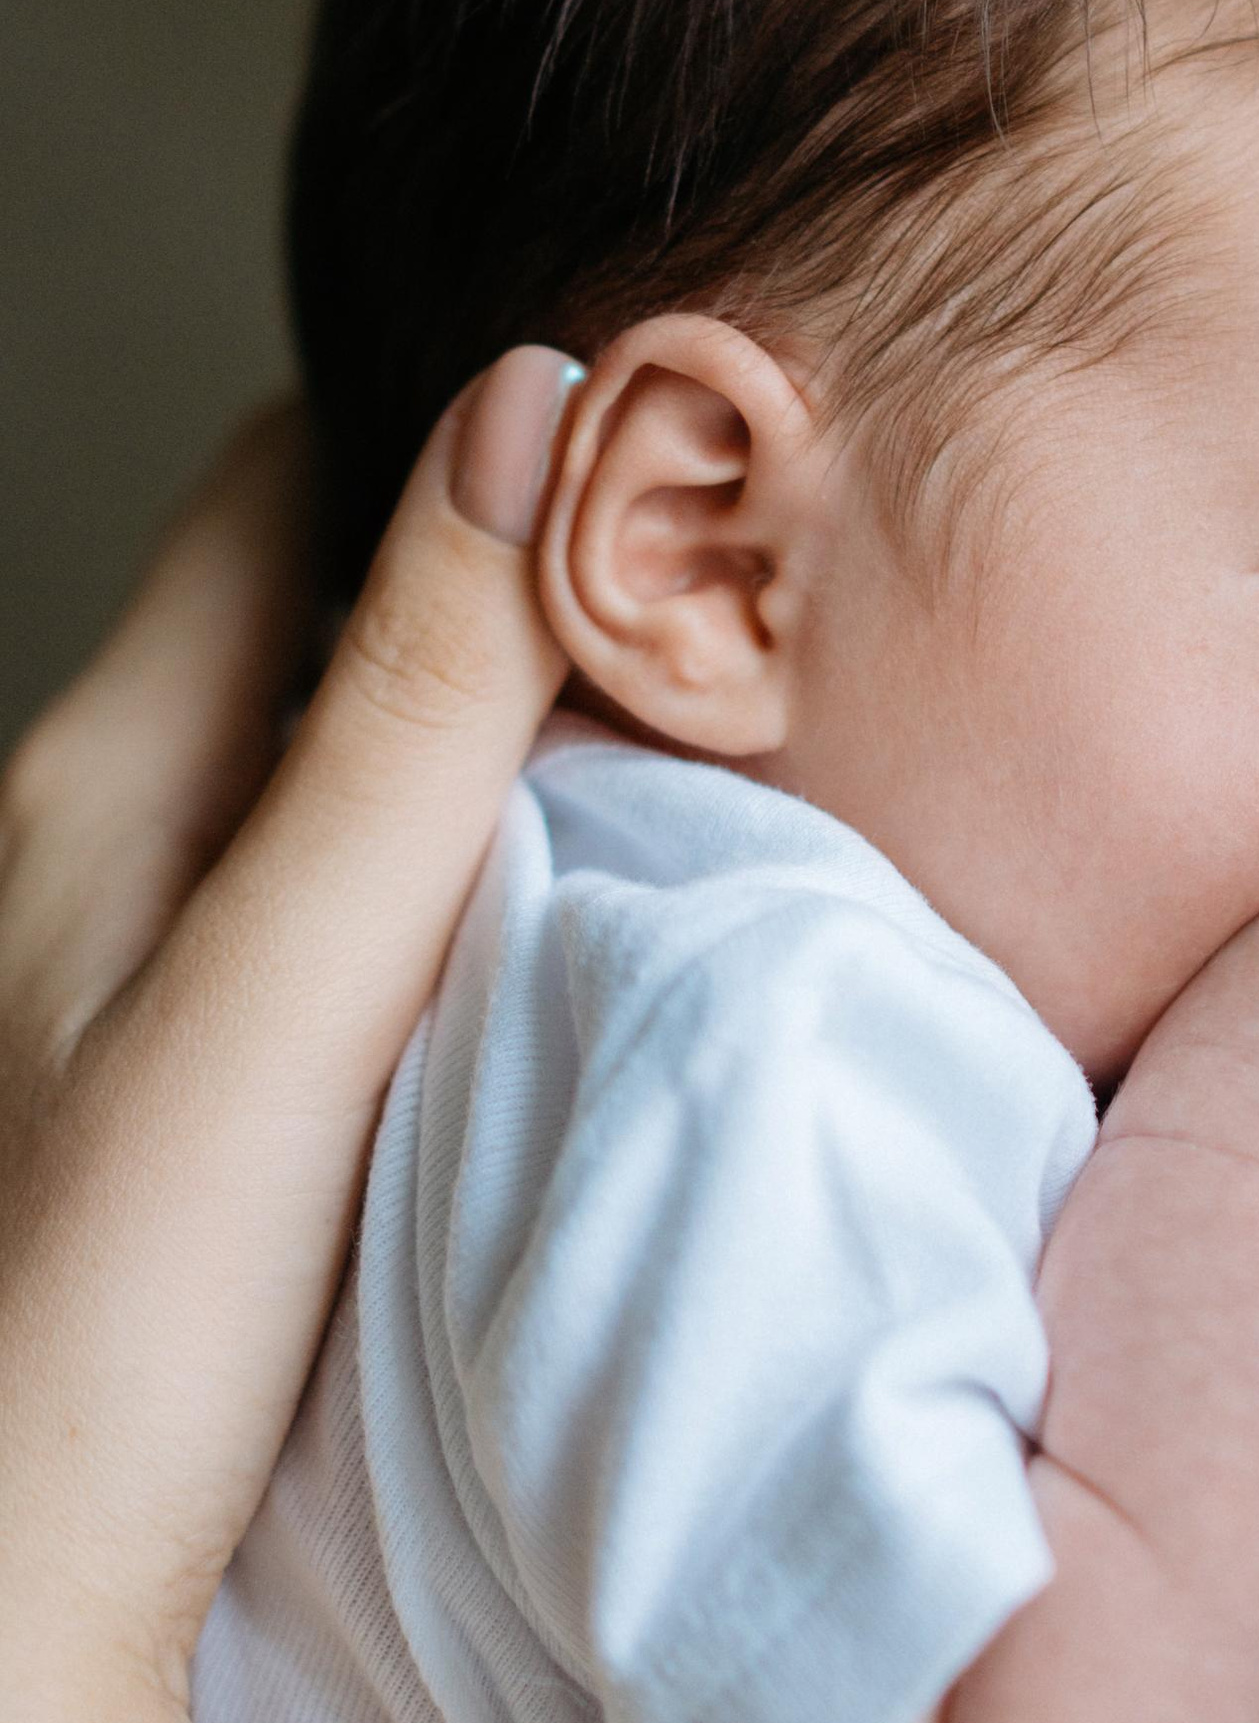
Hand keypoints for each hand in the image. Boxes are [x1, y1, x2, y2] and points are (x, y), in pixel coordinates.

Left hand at [0, 351, 575, 1709]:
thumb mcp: (290, 981)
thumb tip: (536, 398)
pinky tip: (556, 936)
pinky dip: (449, 878)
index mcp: (99, 773)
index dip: (454, 425)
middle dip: (493, 575)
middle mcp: (93, 848)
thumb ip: (418, 703)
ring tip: (666, 743)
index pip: (284, 475)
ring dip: (477, 739)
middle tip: (700, 585)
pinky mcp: (190, 1098)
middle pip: (315, 615)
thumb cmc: (103, 1324)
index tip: (634, 431)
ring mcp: (135, 980)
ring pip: (331, 769)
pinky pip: (338, 908)